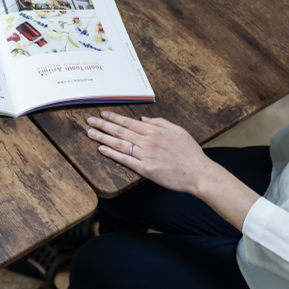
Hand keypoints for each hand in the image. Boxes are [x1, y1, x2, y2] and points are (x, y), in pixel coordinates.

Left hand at [85, 111, 216, 195]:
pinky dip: (112, 154)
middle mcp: (148, 141)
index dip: (114, 118)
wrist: (199, 173)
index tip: (103, 114)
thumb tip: (143, 119)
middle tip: (89, 121)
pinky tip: (102, 149)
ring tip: (90, 133)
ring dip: (103, 137)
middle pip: (121, 131)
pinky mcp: (145, 170)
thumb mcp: (178, 131)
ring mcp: (146, 156)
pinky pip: (125, 160)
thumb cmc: (191, 153)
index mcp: (156, 131)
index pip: (129, 122)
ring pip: (120, 144)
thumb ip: (160, 123)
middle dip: (103, 125)